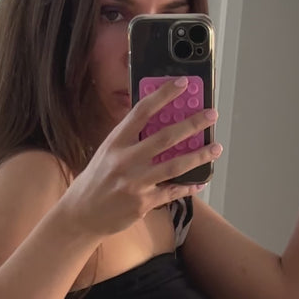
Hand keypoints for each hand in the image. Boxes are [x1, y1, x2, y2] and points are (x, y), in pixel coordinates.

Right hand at [62, 78, 221, 238]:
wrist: (82, 214)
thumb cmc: (97, 180)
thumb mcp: (107, 152)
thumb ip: (130, 139)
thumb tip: (157, 121)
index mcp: (116, 142)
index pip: (142, 111)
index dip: (163, 95)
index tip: (182, 84)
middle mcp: (125, 160)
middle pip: (165, 138)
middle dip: (192, 125)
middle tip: (211, 115)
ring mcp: (135, 183)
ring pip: (174, 166)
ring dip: (199, 156)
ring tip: (216, 148)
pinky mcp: (142, 203)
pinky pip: (172, 192)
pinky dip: (188, 186)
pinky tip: (201, 181)